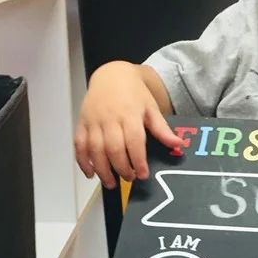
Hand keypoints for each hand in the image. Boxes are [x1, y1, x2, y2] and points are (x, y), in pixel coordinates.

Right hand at [74, 63, 182, 188]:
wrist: (111, 75)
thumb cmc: (134, 94)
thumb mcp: (151, 108)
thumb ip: (162, 129)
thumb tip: (179, 145)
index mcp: (129, 114)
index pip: (134, 141)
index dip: (138, 160)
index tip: (143, 174)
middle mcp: (109, 118)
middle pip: (113, 148)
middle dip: (121, 168)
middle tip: (129, 178)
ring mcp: (93, 121)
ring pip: (95, 149)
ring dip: (102, 169)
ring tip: (111, 183)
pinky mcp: (81, 123)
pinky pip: (79, 144)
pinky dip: (82, 161)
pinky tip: (90, 174)